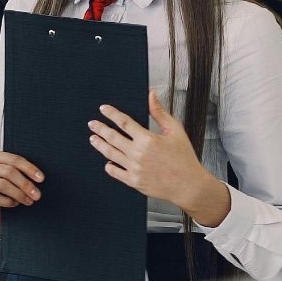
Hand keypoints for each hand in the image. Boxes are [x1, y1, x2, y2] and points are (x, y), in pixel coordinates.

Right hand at [0, 148, 42, 236]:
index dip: (29, 168)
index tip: (41, 179)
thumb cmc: (4, 187)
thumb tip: (39, 176)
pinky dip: (8, 201)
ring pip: (2, 185)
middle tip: (37, 195)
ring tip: (29, 201)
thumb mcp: (11, 175)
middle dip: (25, 184)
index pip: (13, 159)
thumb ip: (19, 170)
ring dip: (19, 194)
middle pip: (8, 172)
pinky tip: (15, 204)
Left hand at [90, 90, 231, 226]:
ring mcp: (134, 169)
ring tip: (93, 139)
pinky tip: (107, 162)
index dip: (111, 114)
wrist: (189, 185)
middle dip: (100, 129)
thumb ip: (159, 112)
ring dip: (100, 145)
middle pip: (112, 137)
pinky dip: (109, 166)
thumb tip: (151, 95)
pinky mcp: (134, 182)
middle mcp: (138, 154)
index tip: (103, 109)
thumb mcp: (175, 131)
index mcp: (148, 139)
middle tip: (92, 124)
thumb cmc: (184, 158)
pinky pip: (115, 172)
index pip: (123, 122)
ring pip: (110, 154)